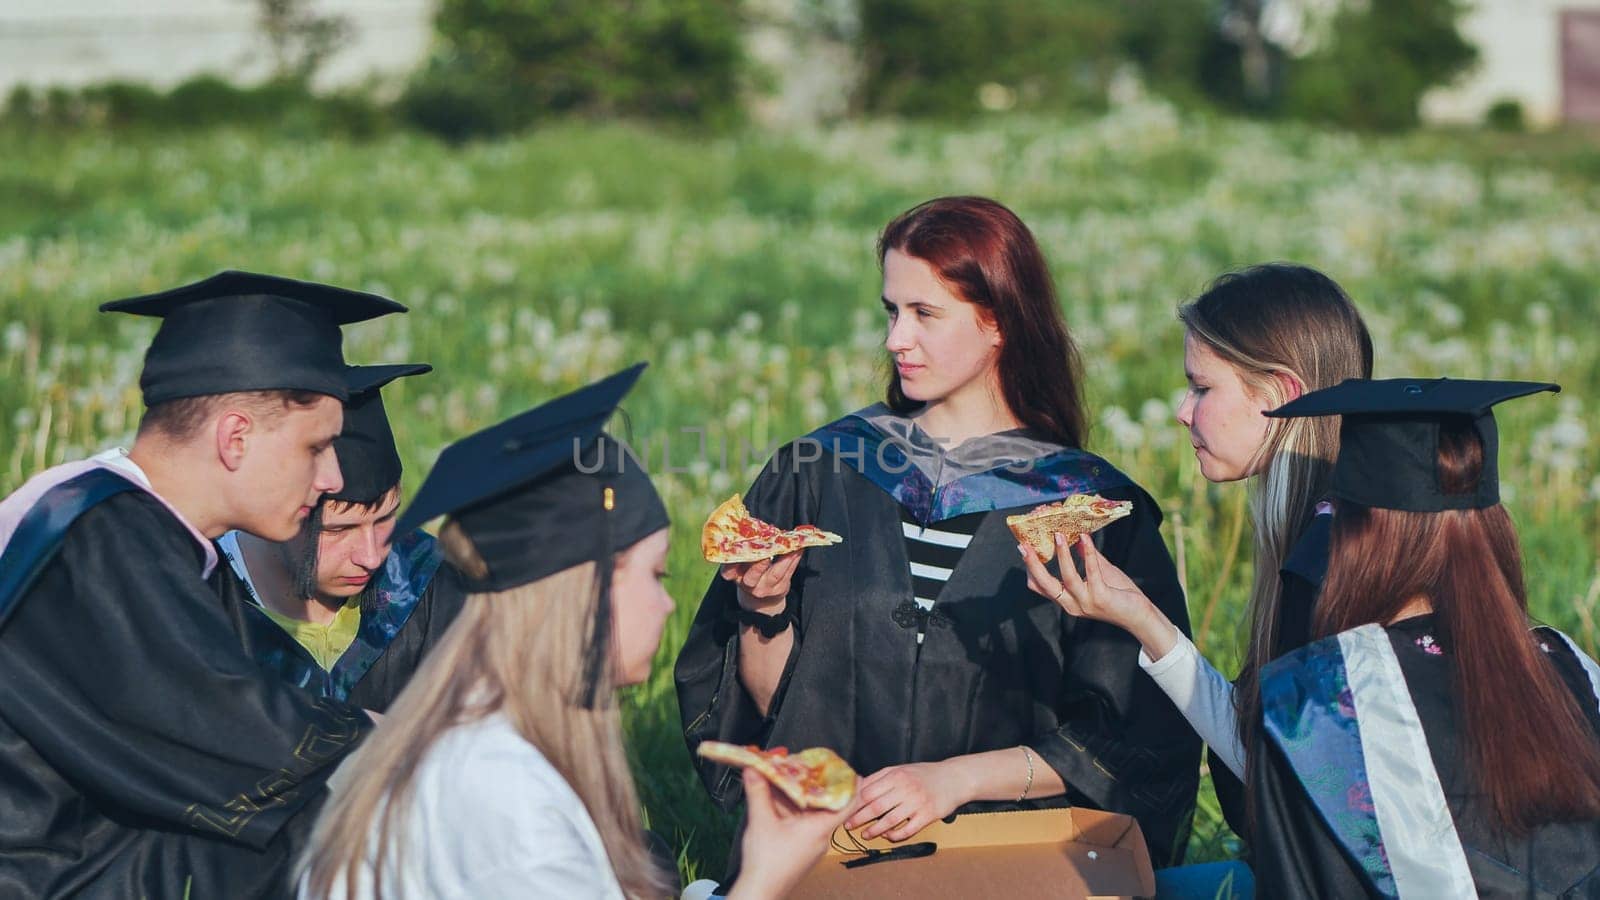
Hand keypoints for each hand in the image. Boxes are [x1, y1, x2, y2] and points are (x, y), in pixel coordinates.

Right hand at [722, 551, 801, 611]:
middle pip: (752, 576)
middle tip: (767, 550)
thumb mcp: (743, 563)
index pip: (728, 572)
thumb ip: (746, 549)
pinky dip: (794, 559)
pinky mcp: (779, 589)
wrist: (763, 598)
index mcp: (735, 575)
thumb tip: (755, 526)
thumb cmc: (751, 570)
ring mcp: (764, 588)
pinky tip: (798, 549)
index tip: (737, 550)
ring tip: (791, 545)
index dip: (731, 564)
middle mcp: (748, 584)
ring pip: (775, 574)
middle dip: (759, 563)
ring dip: (784, 558)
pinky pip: (788, 573)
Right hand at [728, 768, 849, 899]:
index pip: (848, 804)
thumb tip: (754, 769)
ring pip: (812, 813)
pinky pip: (803, 822)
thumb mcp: (761, 822)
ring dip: (801, 797)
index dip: (852, 785)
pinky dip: (794, 809)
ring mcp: (811, 843)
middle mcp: (820, 836)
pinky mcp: (801, 848)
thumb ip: (758, 792)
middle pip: (827, 805)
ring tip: (790, 778)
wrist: (761, 893)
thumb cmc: (766, 863)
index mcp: (820, 828)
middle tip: (810, 767)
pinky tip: (779, 800)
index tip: (849, 769)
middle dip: (817, 785)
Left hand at [844, 760, 968, 841]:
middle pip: (876, 807)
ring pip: (890, 821)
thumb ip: (880, 778)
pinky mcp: (928, 815)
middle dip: (859, 818)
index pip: (868, 792)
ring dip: (874, 830)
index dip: (854, 803)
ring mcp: (917, 803)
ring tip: (865, 835)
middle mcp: (906, 788)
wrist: (954, 778)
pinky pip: (908, 830)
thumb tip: (858, 786)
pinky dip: (896, 836)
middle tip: (848, 826)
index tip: (844, 810)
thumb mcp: (901, 769)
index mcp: (896, 775)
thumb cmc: (924, 774)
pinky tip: (888, 837)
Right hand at [1021, 534, 1179, 660]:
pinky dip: (1087, 554)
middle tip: (1024, 545)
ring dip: (1061, 554)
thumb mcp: (1099, 574)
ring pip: (1066, 577)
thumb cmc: (1119, 594)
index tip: (1024, 549)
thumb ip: (1087, 558)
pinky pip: (1091, 572)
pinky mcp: (1101, 597)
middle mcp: (1072, 604)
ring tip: (1059, 535)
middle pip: (1044, 584)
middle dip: (1033, 564)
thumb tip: (1078, 536)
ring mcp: (1085, 602)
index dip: (1030, 569)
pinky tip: (1086, 538)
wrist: (1140, 615)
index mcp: (1067, 600)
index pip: (1040, 587)